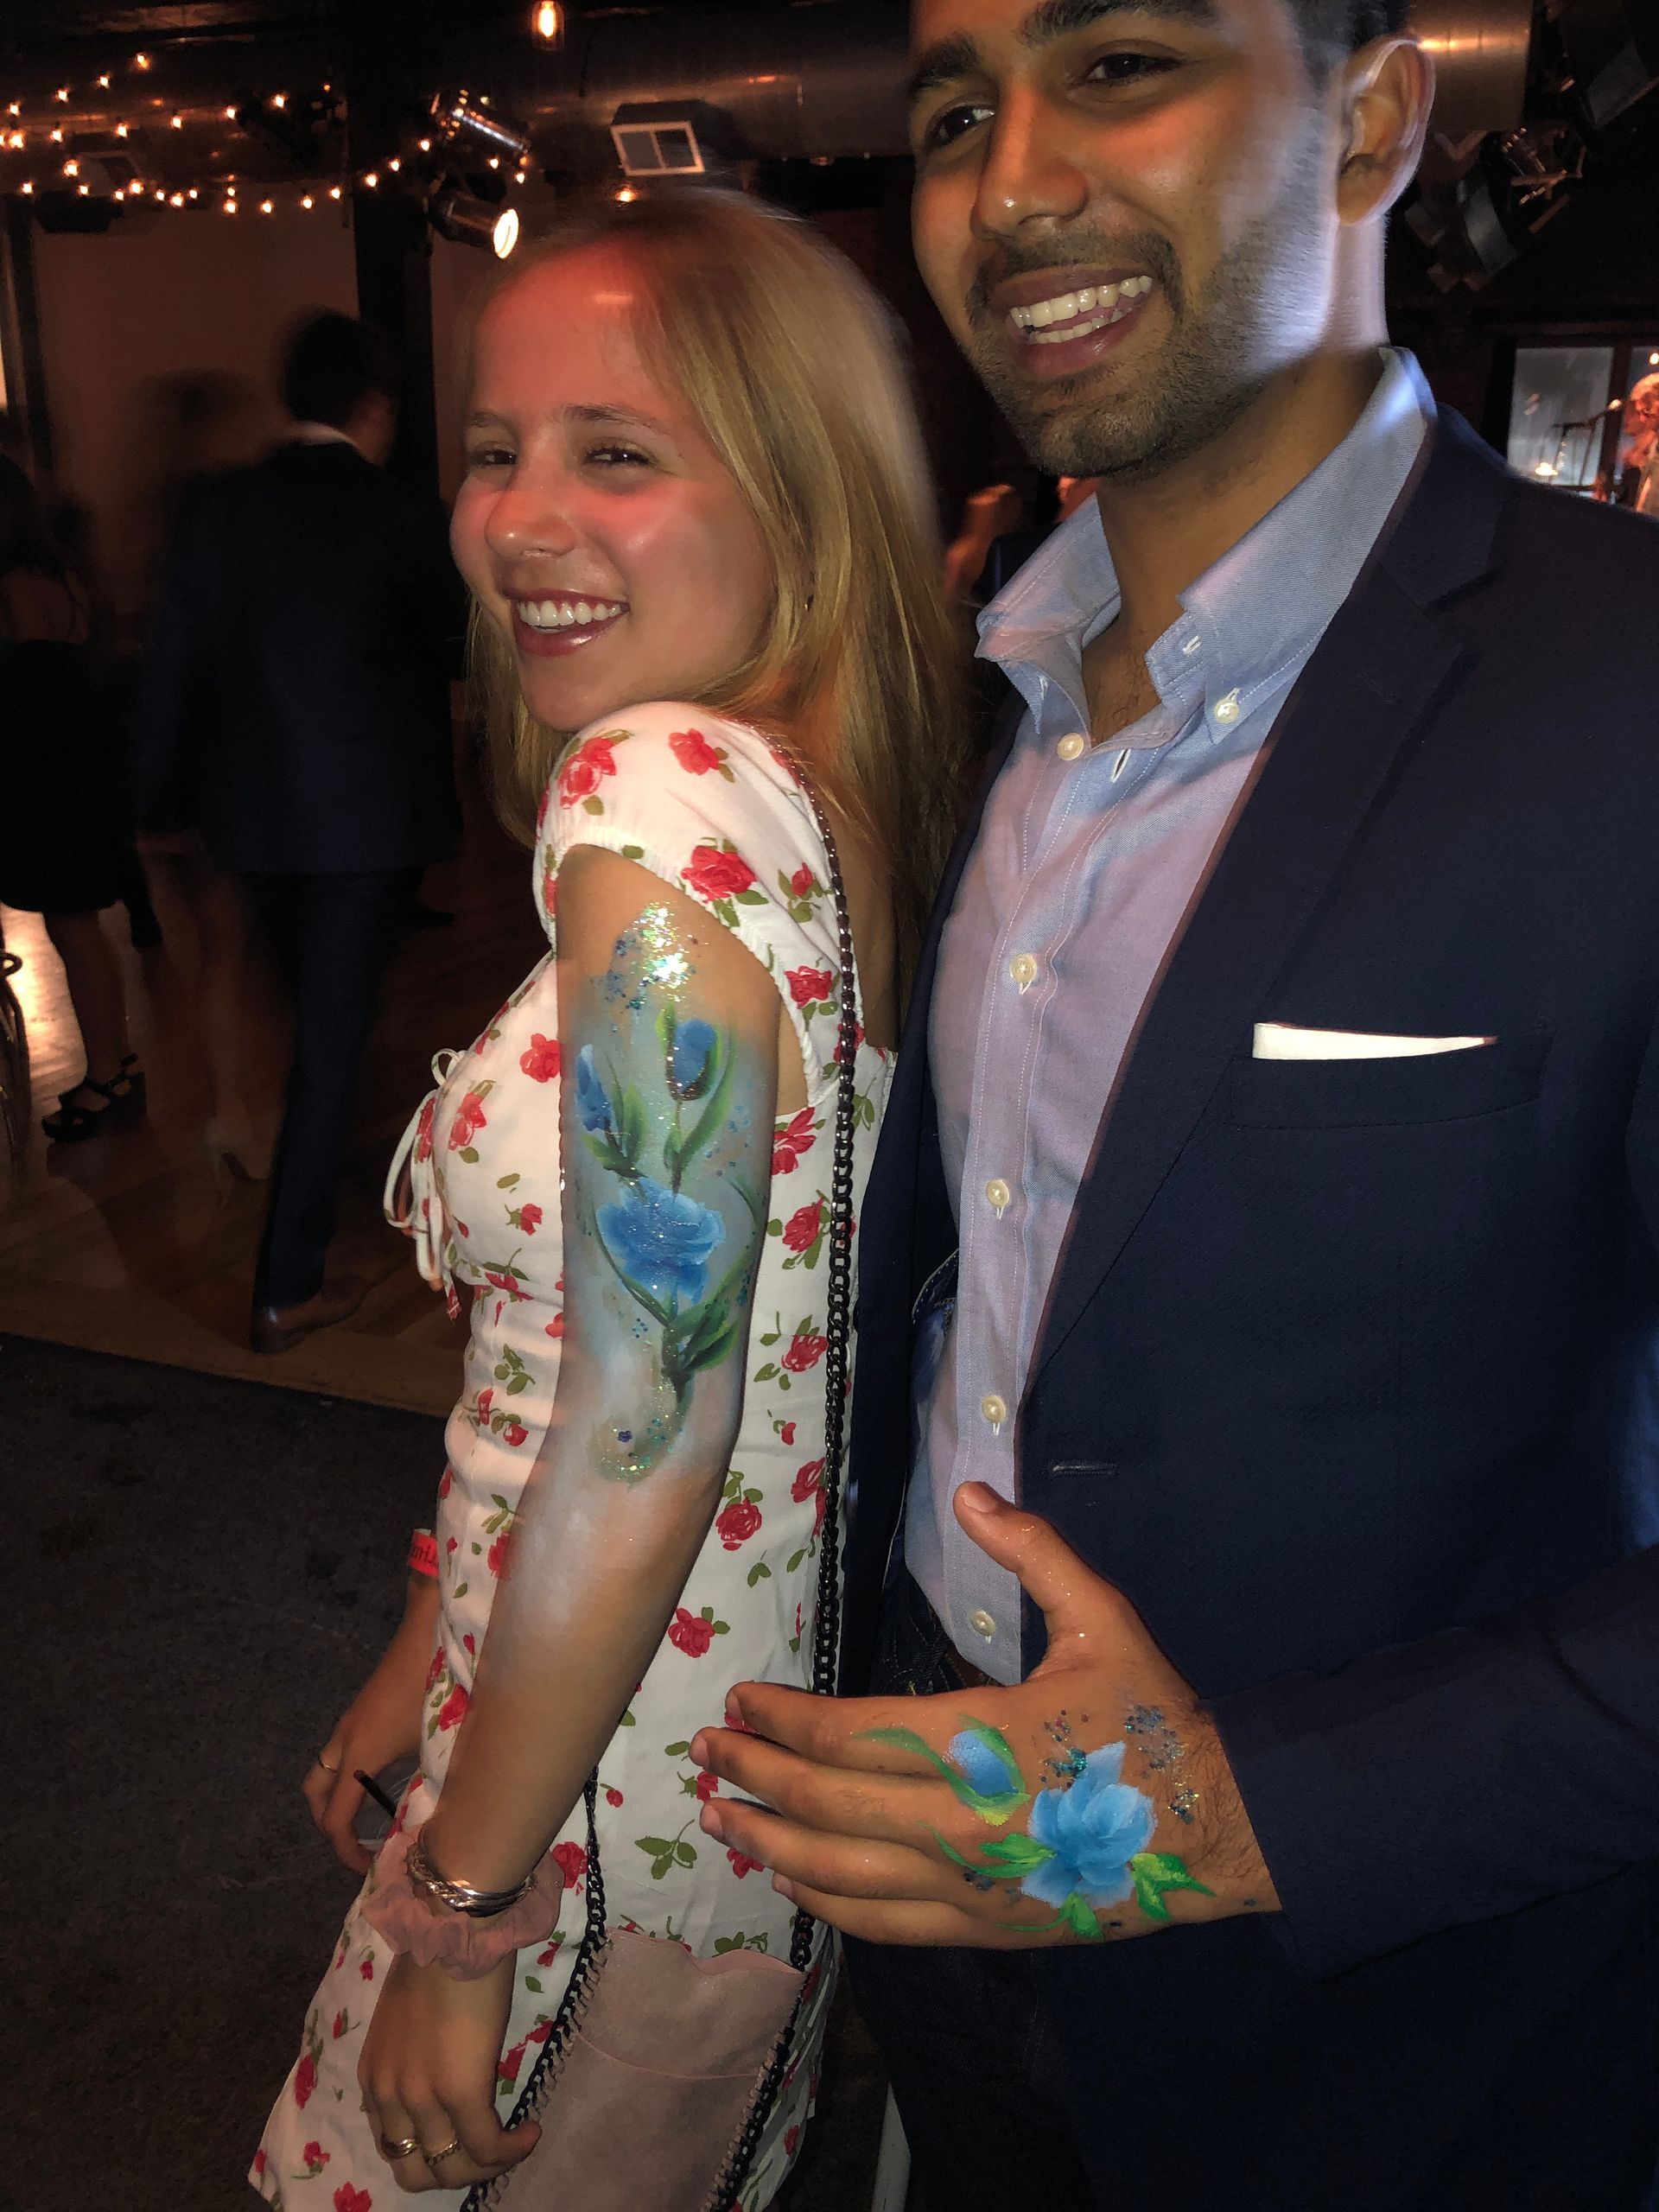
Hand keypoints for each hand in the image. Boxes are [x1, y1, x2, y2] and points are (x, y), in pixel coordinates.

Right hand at [305, 1577, 439, 1873]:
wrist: (428, 1631)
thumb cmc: (435, 1686)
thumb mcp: (437, 1745)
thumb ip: (430, 1786)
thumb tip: (435, 1826)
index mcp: (358, 1756)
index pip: (335, 1821)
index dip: (345, 1852)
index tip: (368, 1868)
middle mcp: (343, 1741)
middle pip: (316, 1796)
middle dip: (329, 1829)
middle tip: (361, 1848)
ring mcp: (349, 1724)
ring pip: (323, 1772)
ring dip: (335, 1801)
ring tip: (369, 1821)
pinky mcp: (361, 1712)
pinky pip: (339, 1755)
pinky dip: (347, 1778)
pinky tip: (382, 1784)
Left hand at [358, 1951, 537, 2191]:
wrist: (454, 1926)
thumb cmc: (438, 1956)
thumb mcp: (408, 2020)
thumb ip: (414, 2060)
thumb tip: (443, 2077)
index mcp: (374, 2078)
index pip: (393, 2147)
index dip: (431, 2152)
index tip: (462, 2136)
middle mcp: (388, 2097)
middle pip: (416, 2173)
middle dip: (454, 2171)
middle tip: (487, 2149)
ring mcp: (423, 2098)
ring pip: (452, 2170)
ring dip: (487, 2166)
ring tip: (513, 2144)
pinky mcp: (462, 2092)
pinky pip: (488, 2147)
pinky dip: (512, 2150)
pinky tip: (530, 2131)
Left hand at [690, 1484, 1279, 1947]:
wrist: (1215, 1828)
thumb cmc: (1150, 1717)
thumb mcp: (1100, 1617)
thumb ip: (1032, 1551)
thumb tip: (971, 1490)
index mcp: (978, 1740)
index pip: (849, 1733)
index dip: (784, 1721)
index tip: (740, 1702)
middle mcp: (957, 1821)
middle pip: (826, 1803)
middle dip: (754, 1776)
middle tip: (703, 1753)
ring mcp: (965, 1886)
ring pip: (839, 1872)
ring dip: (769, 1841)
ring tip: (719, 1816)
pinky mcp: (980, 1928)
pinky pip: (882, 1923)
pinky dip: (825, 1902)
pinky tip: (789, 1879)